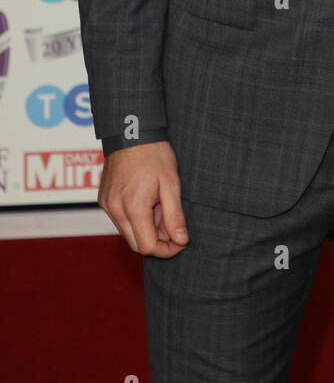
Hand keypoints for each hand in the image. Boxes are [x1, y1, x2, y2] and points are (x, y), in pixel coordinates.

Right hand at [98, 138, 188, 257]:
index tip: (180, 241)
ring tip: (159, 208)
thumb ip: (175, 216)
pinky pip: (119, 220)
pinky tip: (146, 202)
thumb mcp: (171, 184)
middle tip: (172, 225)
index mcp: (133, 208)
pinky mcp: (103, 199)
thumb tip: (181, 240)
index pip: (148, 247)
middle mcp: (115, 210)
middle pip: (136, 245)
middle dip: (157, 241)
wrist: (131, 133)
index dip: (167, 250)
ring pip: (127, 233)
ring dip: (146, 229)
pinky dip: (134, 219)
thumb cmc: (154, 155)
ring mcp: (107, 205)